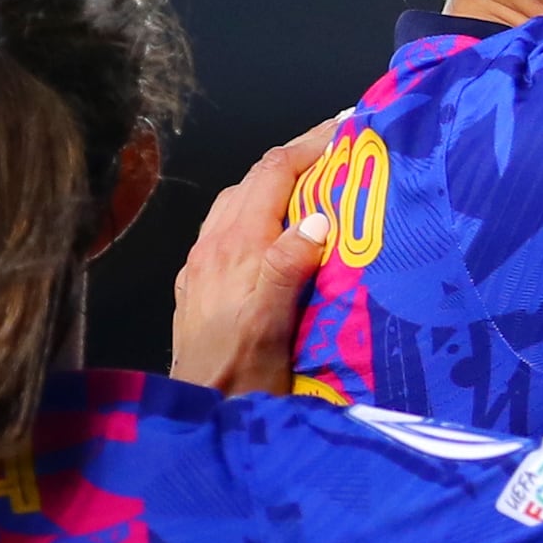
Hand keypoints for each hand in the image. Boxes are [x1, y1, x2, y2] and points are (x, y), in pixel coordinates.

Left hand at [169, 119, 342, 394]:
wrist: (200, 414)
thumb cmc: (243, 375)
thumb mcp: (273, 323)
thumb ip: (288, 266)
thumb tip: (317, 218)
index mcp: (235, 246)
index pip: (272, 173)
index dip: (309, 144)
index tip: (346, 127)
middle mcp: (212, 246)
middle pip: (253, 179)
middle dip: (295, 156)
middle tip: (337, 149)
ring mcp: (201, 264)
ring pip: (237, 201)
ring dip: (273, 183)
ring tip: (312, 184)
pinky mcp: (196, 285)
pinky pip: (227, 228)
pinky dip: (255, 212)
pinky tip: (272, 232)